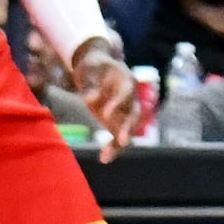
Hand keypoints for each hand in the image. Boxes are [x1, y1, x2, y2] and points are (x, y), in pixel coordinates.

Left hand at [69, 37, 136, 161]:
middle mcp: (130, 97)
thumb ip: (90, 84)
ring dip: (119, 143)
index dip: (119, 103)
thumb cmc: (92, 65)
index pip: (126, 91)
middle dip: (128, 128)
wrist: (96, 68)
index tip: (105, 115)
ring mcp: (126, 110)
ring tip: (106, 157)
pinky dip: (113, 148)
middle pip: (134, 113)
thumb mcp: (88, 69)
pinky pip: (119, 136)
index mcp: (125, 79)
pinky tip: (104, 159)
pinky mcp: (118, 121)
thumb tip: (91, 100)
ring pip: (128, 129)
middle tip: (123, 141)